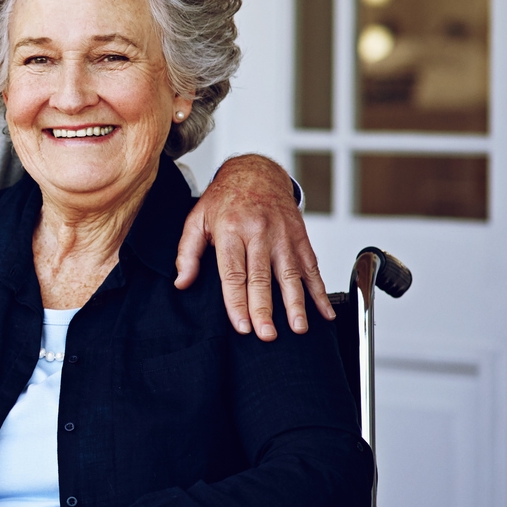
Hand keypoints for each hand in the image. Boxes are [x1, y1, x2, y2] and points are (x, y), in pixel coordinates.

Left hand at [175, 154, 332, 339]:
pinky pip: (311, 267)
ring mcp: (283, 235)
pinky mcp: (300, 237)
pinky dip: (319, 291)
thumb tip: (181, 283)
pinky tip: (324, 312)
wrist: (257, 172)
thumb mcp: (196, 219)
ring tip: (298, 328)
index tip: (241, 326)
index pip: (233, 273)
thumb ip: (188, 252)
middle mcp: (259, 232)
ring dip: (296, 303)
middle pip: (261, 277)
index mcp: (230, 230)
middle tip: (267, 335)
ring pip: (290, 274)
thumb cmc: (223, 200)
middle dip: (265, 309)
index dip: (237, 302)